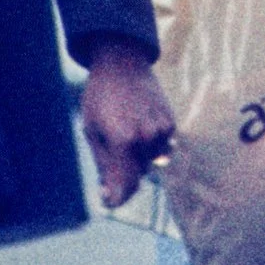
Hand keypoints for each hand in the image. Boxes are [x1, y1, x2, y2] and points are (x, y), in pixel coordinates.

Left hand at [79, 38, 174, 207]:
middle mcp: (147, 138)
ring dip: (137, 156)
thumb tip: (109, 196)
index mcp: (123, 141)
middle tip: (109, 144)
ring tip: (124, 128)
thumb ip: (104, 167)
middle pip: (137, 175)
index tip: (107, 200)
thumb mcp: (92, 132)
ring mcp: (162, 131)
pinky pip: (161, 147)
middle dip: (122, 169)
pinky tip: (138, 122)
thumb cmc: (100, 98)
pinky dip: (149, 143)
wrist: (122, 64)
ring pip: (150, 162)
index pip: (126, 186)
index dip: (116, 198)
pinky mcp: (172, 123)